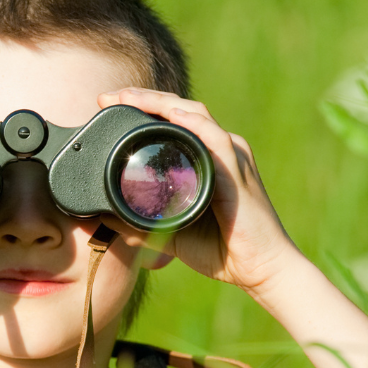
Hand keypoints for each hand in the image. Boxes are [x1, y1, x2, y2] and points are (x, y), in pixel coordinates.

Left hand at [97, 87, 299, 294]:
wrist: (262, 270)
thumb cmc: (224, 250)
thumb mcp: (171, 233)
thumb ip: (139, 225)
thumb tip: (105, 218)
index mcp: (206, 159)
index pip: (172, 122)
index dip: (141, 109)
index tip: (107, 105)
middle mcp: (220, 150)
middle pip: (179, 110)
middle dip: (143, 98)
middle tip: (107, 97)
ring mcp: (231, 156)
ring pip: (193, 114)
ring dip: (159, 103)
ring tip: (128, 97)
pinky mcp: (238, 170)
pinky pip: (215, 138)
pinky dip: (192, 124)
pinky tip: (172, 115)